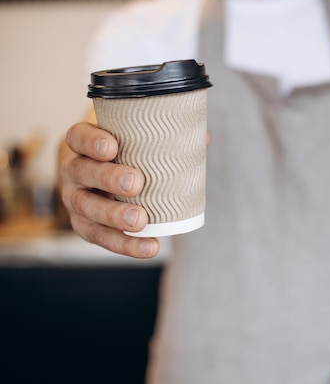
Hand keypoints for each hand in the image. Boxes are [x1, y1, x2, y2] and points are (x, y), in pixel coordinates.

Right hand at [58, 122, 158, 257]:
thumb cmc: (128, 153)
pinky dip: (126, 244)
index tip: (112, 147)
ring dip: (114, 216)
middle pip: (82, 172)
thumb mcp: (139, 140)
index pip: (78, 137)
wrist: (109, 178)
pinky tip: (150, 247)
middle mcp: (73, 170)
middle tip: (136, 184)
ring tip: (141, 221)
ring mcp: (76, 199)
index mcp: (82, 143)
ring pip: (87, 209)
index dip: (91, 142)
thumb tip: (202, 139)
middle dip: (108, 179)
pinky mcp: (85, 225)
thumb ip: (167, 136)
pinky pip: (101, 237)